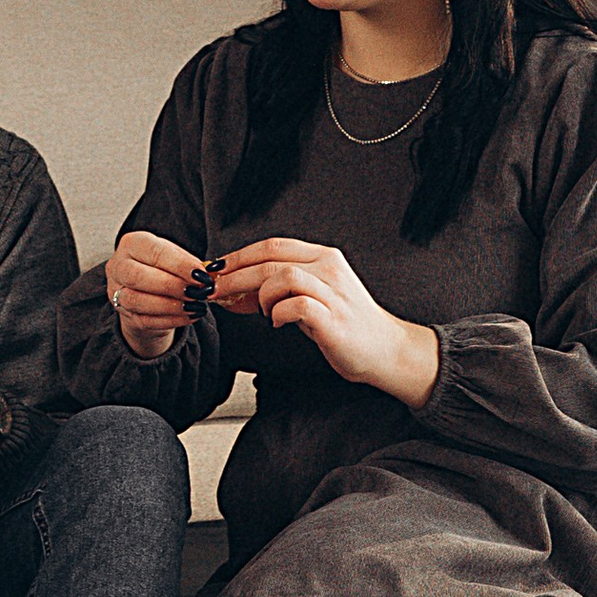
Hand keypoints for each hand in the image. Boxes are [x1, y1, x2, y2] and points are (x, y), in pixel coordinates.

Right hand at [102, 230, 212, 362]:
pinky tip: (190, 316)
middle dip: (171, 285)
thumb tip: (209, 274)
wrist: (147, 290)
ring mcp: (116, 292)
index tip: (201, 275)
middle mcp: (118, 266)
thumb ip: (189, 264)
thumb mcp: (175, 257)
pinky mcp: (124, 314)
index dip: (179, 264)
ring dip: (170, 306)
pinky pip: (145, 321)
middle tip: (198, 291)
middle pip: (138, 277)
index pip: (153, 252)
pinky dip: (171, 320)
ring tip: (196, 306)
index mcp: (132, 244)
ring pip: (137, 301)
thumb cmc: (163, 267)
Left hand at [210, 240, 438, 406]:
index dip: (239, 256)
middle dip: (234, 275)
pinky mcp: (334, 318)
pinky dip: (278, 313)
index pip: (272, 245)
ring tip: (262, 311)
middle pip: (270, 259)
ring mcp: (333, 292)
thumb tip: (231, 289)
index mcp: (323, 257)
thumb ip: (277, 289)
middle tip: (213, 290)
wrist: (384, 350)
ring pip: (281, 276)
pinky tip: (278, 322)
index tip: (214, 269)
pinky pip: (296, 305)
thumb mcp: (309, 298)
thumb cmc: (342, 324)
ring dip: (260, 295)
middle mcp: (329, 268)